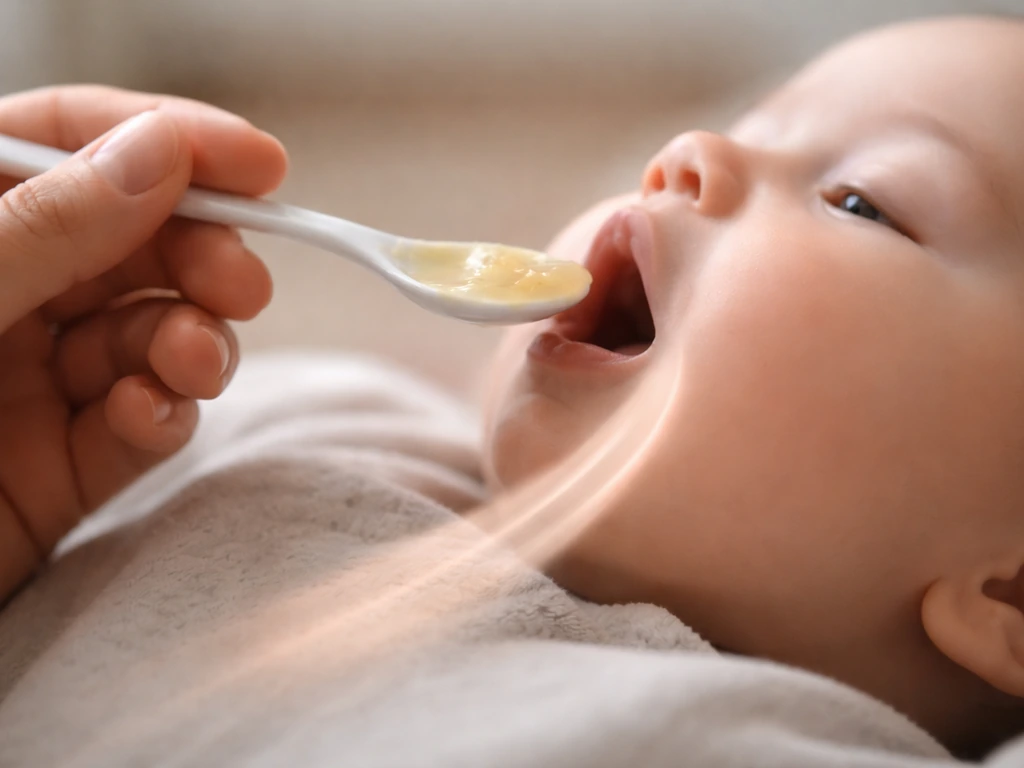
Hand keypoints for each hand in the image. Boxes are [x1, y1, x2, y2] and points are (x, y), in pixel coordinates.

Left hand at [0, 86, 287, 601]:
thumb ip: (42, 229)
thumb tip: (157, 154)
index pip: (65, 145)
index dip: (165, 140)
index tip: (257, 165)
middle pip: (130, 244)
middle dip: (198, 257)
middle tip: (241, 282)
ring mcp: (30, 383)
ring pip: (148, 336)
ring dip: (190, 342)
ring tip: (194, 362)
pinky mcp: (59, 469)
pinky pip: (137, 426)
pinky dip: (162, 415)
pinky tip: (150, 415)